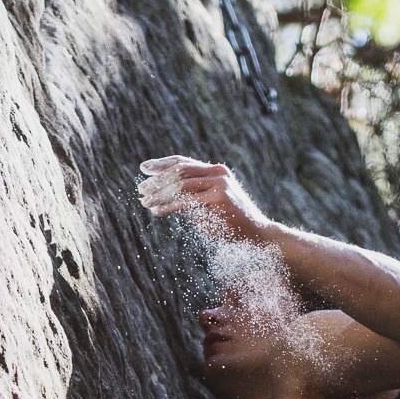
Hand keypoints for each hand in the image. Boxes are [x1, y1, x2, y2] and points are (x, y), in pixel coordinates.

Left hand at [138, 156, 273, 241]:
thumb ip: (190, 199)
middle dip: (157, 179)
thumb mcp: (208, 208)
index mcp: (215, 171)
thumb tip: (165, 196)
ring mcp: (219, 183)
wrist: (258, 236)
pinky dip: (169, 206)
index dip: (162, 164)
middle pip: (179, 169)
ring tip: (145, 202)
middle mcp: (217, 172)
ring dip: (160, 193)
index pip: (183, 162)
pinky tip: (157, 211)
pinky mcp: (219, 197)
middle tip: (141, 189)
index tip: (144, 168)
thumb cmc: (232, 225)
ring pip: (181, 183)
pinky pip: (187, 200)